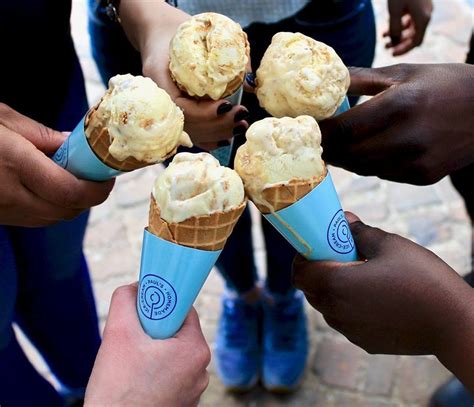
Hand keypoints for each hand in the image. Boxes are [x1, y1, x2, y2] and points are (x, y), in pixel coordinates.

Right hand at [0, 104, 113, 226]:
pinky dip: (54, 208)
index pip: (71, 192)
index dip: (98, 189)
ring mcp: (3, 211)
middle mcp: (11, 195)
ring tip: (76, 180)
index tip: (108, 176)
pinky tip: (53, 189)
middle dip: (89, 196)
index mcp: (15, 165)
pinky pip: (36, 219)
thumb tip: (74, 145)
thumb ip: (42, 136)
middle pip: (67, 210)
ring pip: (53, 219)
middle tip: (96, 176)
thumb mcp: (1, 118)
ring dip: (73, 204)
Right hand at [85, 283, 210, 405]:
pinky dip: (154, 370)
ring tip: (132, 363)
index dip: (162, 304)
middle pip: (177, 331)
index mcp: (195, 349)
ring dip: (153, 351)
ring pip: (172, 353)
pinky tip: (136, 379)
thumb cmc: (119, 393)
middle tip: (133, 338)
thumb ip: (125, 300)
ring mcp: (193, 388)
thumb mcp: (117, 334)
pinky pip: (170, 373)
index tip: (145, 308)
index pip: (184, 309)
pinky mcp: (182, 401)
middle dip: (154, 330)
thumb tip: (133, 288)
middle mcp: (201, 369)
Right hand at [119, 1, 248, 148]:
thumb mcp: (191, 37)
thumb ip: (218, 58)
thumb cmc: (173, 33)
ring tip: (240, 125)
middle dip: (218, 124)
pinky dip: (209, 139)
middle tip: (242, 116)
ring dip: (218, 132)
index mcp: (160, 85)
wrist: (157, 33)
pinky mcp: (176, 114)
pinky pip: (191, 133)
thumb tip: (249, 82)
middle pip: (190, 125)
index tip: (227, 106)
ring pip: (192, 132)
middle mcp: (161, 103)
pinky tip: (226, 138)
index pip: (183, 110)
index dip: (206, 114)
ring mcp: (167, 111)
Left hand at [293, 213, 473, 389]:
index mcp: (335, 286)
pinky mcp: (363, 342)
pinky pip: (345, 320)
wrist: (454, 325)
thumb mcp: (390, 245)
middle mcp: (335, 312)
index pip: (299, 272)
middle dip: (320, 270)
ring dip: (334, 289)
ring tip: (362, 275)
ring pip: (327, 306)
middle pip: (311, 289)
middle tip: (343, 257)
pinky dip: (349, 306)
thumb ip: (359, 232)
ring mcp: (349, 331)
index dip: (304, 256)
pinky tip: (375, 296)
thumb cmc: (422, 280)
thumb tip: (344, 219)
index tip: (319, 246)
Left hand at [320, 63, 473, 184]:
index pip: (344, 130)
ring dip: (345, 159)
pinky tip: (367, 152)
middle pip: (349, 154)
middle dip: (328, 149)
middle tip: (316, 142)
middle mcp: (408, 139)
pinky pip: (381, 174)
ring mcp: (416, 162)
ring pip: (362, 168)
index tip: (307, 131)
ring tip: (337, 147)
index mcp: (401, 106)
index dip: (321, 134)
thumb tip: (325, 82)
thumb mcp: (404, 73)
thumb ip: (361, 79)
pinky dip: (367, 165)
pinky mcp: (423, 177)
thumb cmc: (445, 85)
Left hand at [385, 0, 432, 55]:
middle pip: (413, 36)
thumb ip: (394, 28)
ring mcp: (424, 8)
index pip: (416, 42)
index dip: (403, 50)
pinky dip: (400, 22)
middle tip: (385, 47)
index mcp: (423, 19)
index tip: (391, 54)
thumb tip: (395, 41)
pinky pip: (411, 18)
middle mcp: (426, 15)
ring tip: (383, 35)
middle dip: (398, 42)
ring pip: (411, 27)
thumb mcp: (394, 10)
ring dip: (397, 33)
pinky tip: (389, 22)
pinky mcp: (420, 3)